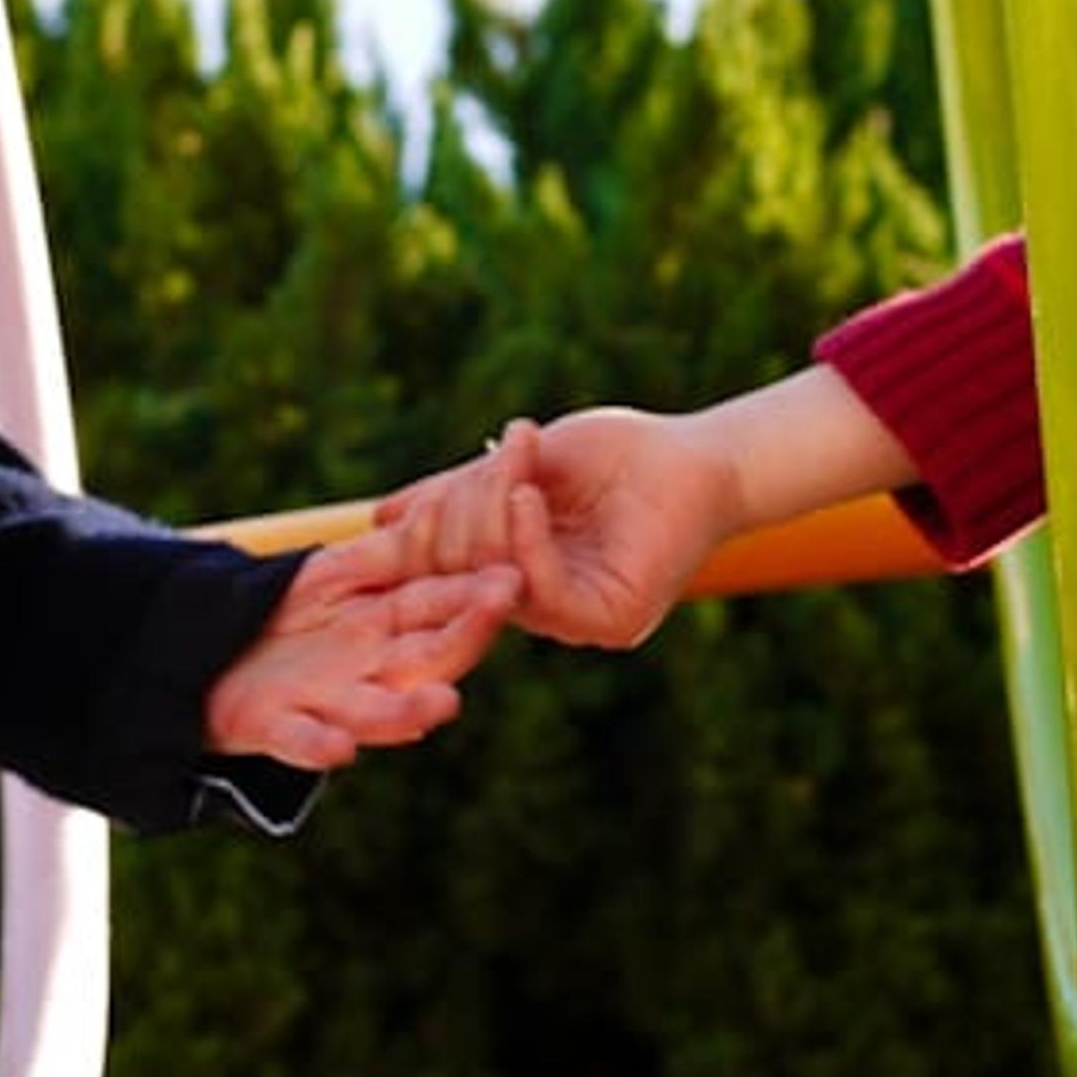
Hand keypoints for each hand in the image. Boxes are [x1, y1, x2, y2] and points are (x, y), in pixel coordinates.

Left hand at [203, 518, 517, 767]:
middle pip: (428, 659)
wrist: (213, 656)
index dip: (478, 597)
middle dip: (464, 638)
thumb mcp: (335, 573)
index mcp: (391, 628)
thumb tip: (443, 509)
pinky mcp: (277, 729)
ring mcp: (328, 703)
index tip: (515, 575)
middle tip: (499, 610)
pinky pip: (302, 742)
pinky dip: (319, 746)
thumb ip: (383, 555)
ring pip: (377, 711)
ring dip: (407, 710)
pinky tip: (342, 748)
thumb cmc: (286, 614)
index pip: (444, 609)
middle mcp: (372, 671)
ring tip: (445, 704)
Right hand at [384, 410, 734, 649]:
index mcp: (511, 576)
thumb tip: (380, 520)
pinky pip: (545, 592)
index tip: (402, 508)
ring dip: (496, 513)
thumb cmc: (616, 456)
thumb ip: (457, 494)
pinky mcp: (607, 621)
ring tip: (518, 461)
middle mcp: (538, 606)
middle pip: (459, 575)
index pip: (441, 571)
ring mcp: (571, 619)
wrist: (697, 455)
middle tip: (499, 456)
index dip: (416, 541)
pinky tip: (527, 495)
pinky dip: (527, 541)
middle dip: (463, 512)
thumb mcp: (521, 467)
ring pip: (495, 579)